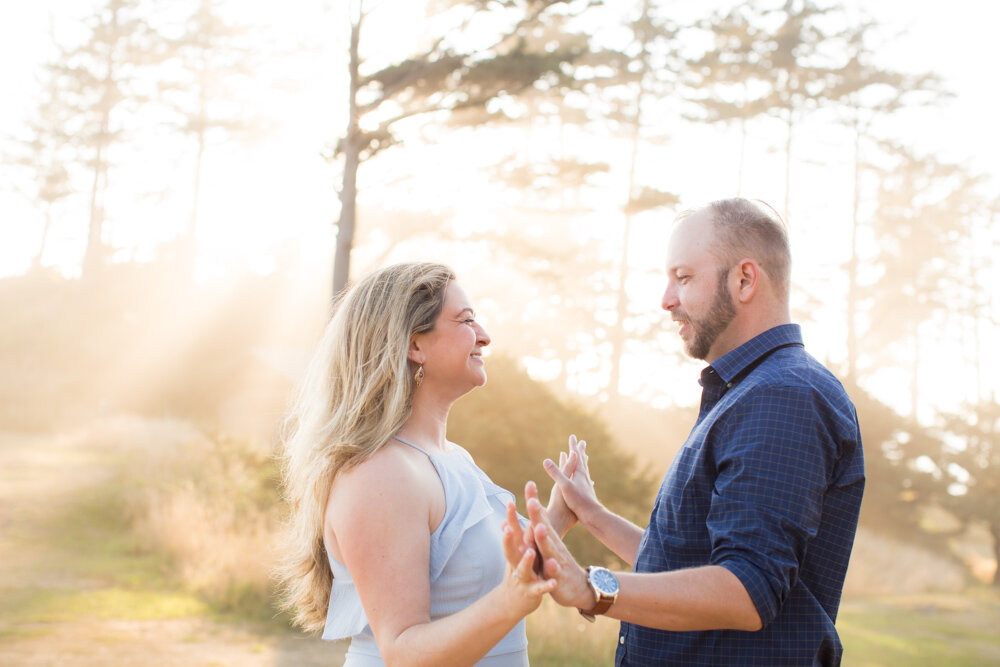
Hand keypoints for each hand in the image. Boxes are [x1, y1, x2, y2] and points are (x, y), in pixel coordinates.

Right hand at [501, 501, 556, 616]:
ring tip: (531, 551)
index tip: (510, 501)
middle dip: (511, 536)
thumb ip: (513, 538)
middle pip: (512, 547)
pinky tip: (553, 582)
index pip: (512, 531)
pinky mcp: (532, 592)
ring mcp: (523, 577)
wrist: (512, 603)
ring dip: (527, 560)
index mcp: (516, 551)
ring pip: (524, 568)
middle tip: (509, 524)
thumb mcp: (514, 555)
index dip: (511, 517)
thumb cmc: (517, 573)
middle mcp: (517, 562)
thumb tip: (505, 521)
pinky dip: (546, 585)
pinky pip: (540, 588)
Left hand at [525, 481, 591, 609]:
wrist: (581, 589)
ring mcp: (557, 562)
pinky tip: (551, 566)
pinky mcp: (558, 579)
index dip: (534, 502)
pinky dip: (553, 570)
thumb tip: (534, 509)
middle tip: (531, 499)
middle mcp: (553, 547)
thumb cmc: (560, 564)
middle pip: (544, 528)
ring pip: (550, 549)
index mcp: (549, 539)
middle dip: (537, 515)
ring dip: (544, 539)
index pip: (540, 517)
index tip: (529, 484)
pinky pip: (555, 575)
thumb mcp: (549, 546)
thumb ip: (541, 529)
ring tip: (539, 528)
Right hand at [543, 434, 600, 526]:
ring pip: (585, 470)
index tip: (573, 436)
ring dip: (583, 462)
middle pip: (582, 461)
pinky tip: (587, 480)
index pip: (576, 456)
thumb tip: (546, 460)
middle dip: (580, 451)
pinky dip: (584, 476)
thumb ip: (556, 473)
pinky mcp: (587, 493)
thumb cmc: (578, 501)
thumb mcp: (563, 486)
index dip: (573, 446)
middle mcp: (584, 477)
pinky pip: (586, 480)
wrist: (592, 515)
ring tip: (585, 458)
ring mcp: (586, 485)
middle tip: (582, 443)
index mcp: (579, 473)